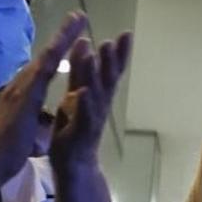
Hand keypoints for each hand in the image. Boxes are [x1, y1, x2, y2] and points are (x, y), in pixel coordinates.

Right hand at [0, 12, 86, 188]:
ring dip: (61, 38)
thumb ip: (23, 108)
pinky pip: (40, 78)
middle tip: (79, 14)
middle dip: (63, 34)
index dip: (59, 47)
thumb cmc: (3, 145)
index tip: (74, 31)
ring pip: (44, 58)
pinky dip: (51, 62)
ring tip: (77, 20)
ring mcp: (21, 89)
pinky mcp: (22, 100)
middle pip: (46, 54)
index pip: (45, 64)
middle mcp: (21, 84)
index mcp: (24, 90)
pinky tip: (62, 50)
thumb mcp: (18, 121)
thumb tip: (25, 104)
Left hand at [49, 31, 132, 169]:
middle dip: (112, 60)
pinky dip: (84, 104)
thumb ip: (80, 75)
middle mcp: (98, 107)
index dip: (118, 54)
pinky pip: (82, 117)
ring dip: (98, 74)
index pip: (109, 72)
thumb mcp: (74, 98)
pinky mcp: (78, 134)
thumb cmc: (75, 131)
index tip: (126, 34)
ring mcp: (90, 120)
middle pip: (107, 81)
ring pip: (96, 94)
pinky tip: (84, 92)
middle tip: (117, 39)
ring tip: (99, 55)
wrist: (75, 167)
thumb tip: (85, 45)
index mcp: (96, 97)